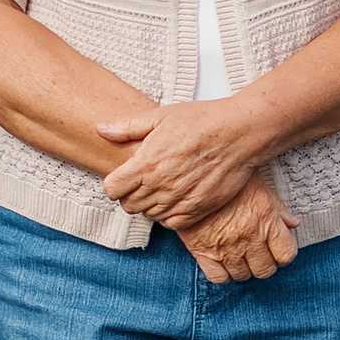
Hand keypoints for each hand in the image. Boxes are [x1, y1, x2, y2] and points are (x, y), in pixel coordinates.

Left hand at [98, 101, 266, 228]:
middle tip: (142, 182)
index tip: (123, 177)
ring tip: (161, 188)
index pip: (112, 189)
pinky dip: (168, 215)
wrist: (238, 133)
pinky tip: (175, 199)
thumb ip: (127, 127)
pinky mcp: (197, 209)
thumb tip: (101, 129)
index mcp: (146, 163)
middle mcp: (160, 186)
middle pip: (129, 205)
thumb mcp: (161, 116)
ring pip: (149, 215)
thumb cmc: (201, 120)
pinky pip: (171, 223)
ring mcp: (178, 200)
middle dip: (130, 195)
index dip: (114, 183)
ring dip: (150, 205)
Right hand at [174, 179, 298, 282]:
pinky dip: (223, 274)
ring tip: (240, 255)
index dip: (284, 253)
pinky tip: (224, 262)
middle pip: (266, 270)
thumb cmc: (227, 178)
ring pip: (243, 275)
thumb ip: (278, 207)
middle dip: (265, 263)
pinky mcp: (202, 252)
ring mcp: (225, 247)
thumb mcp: (259, 185)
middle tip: (259, 252)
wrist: (190, 175)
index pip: (286, 254)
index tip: (278, 248)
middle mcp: (248, 237)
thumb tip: (293, 223)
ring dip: (244, 268)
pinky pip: (219, 277)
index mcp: (265, 219)